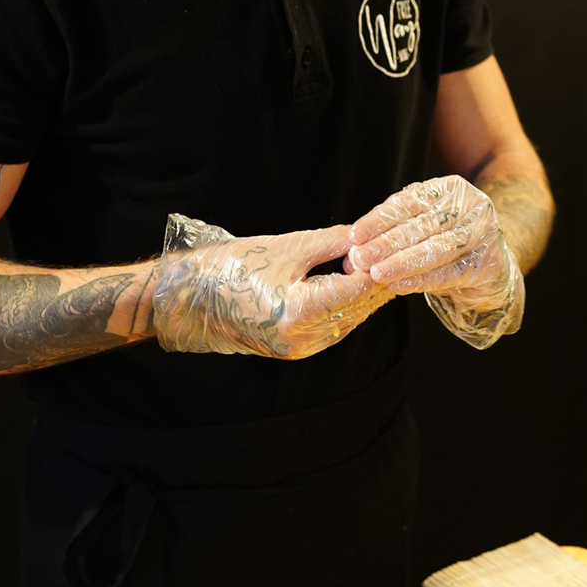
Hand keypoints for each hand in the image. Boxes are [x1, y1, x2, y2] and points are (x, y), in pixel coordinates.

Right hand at [152, 215, 392, 358]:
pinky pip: (334, 326)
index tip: (398, 245)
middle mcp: (304, 339)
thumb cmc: (230, 267)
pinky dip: (348, 305)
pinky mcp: (295, 349)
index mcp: (301, 313)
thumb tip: (369, 236)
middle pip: (359, 306)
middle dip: (380, 279)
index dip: (382, 265)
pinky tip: (356, 284)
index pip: (360, 288)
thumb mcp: (287, 247)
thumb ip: (334, 243)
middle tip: (401, 253)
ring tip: (384, 265)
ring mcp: (300, 349)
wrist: (185, 299)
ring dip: (366, 293)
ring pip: (350, 319)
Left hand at [346, 176, 524, 349]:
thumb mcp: (421, 226)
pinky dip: (422, 280)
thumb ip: (391, 233)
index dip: (379, 220)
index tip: (354, 236)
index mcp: (450, 189)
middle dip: (386, 244)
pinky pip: (449, 273)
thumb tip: (352, 252)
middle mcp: (470, 206)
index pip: (409, 202)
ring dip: (402, 262)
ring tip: (376, 274)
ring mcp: (483, 234)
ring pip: (436, 249)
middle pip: (421, 226)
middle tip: (360, 259)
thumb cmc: (447, 240)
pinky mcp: (488, 264)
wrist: (493, 261)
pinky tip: (399, 285)